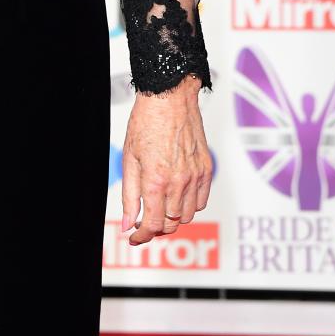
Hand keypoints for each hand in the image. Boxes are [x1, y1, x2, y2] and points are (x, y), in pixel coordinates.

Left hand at [121, 77, 211, 244]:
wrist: (169, 98)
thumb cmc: (146, 122)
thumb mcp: (129, 160)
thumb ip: (130, 196)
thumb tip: (128, 224)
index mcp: (156, 180)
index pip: (153, 224)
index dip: (142, 237)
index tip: (135, 238)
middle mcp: (179, 181)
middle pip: (171, 224)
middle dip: (156, 228)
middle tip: (144, 222)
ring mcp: (196, 176)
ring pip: (187, 216)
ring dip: (173, 218)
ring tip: (160, 207)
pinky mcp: (206, 169)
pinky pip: (201, 201)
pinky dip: (189, 206)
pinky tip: (176, 196)